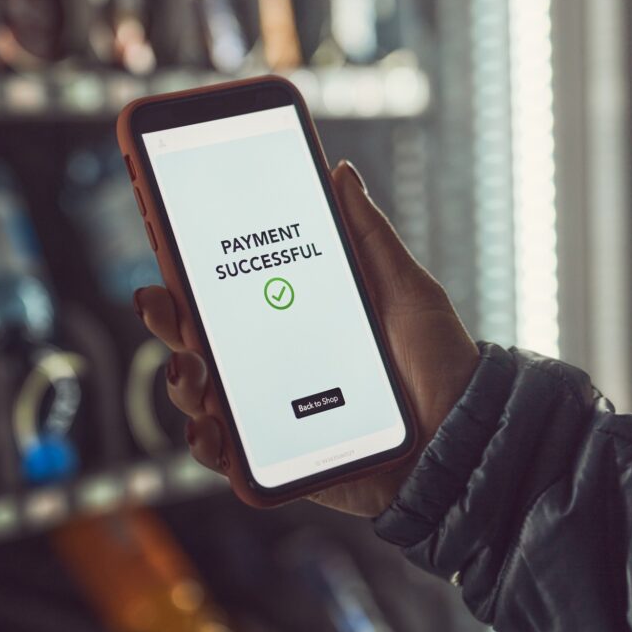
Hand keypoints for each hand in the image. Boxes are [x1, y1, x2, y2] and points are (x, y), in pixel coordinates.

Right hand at [133, 161, 479, 516]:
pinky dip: (206, 444)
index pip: (226, 292)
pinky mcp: (279, 458)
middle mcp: (271, 363)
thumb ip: (368, 236)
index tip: (169, 251)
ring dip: (179, 380)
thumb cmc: (438, 362)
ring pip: (199, 395)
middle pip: (197, 339)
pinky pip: (226, 455)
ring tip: (194, 371)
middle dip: (166, 320)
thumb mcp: (405, 289)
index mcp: (291, 318)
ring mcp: (270, 411)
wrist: (465, 437)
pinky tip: (210, 430)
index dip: (188, 274)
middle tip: (165, 307)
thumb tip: (341, 173)